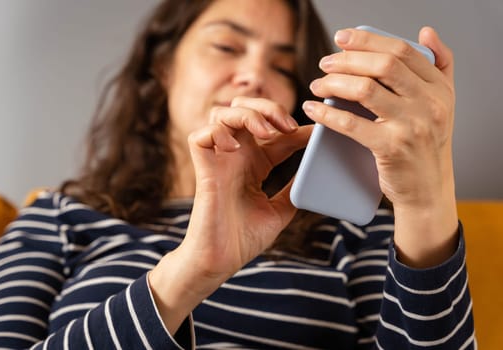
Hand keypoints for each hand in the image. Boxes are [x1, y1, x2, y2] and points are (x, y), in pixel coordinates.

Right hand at [184, 96, 310, 278]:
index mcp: (255, 164)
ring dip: (247, 115)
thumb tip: (314, 174)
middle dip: (268, 109)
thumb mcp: (279, 211)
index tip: (317, 133)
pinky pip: (200, 135)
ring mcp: (218, 160)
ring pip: (222, 113)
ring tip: (266, 133)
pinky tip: (236, 148)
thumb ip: (293, 190)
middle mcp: (236, 156)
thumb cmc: (244, 238)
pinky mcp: (202, 168)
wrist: (221, 261)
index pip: (275, 133)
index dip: (296, 127)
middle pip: (246, 109)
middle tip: (289, 126)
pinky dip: (218, 133)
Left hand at [302, 27, 457, 266]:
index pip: (402, 51)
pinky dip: (326, 113)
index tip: (342, 39)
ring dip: (333, 83)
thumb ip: (440, 66)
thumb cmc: (427, 145)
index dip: (368, 40)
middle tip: (325, 63)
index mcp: (439, 88)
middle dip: (347, 59)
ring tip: (317, 85)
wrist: (428, 190)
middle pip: (383, 65)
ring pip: (365, 90)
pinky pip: (352, 124)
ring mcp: (412, 126)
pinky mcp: (391, 148)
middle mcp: (430, 104)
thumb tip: (425, 32)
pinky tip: (312, 108)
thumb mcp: (443, 103)